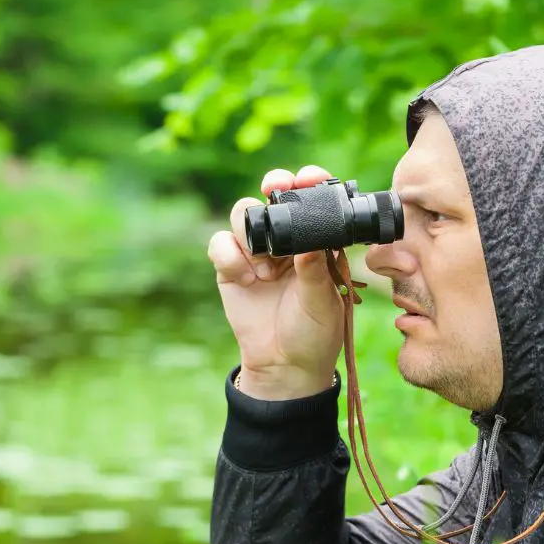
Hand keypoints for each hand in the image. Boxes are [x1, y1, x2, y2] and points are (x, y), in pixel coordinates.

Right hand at [207, 165, 342, 399]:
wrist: (285, 365)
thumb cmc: (314, 332)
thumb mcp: (323, 302)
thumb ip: (316, 270)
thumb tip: (310, 240)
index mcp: (316, 241)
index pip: (311, 201)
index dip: (309, 182)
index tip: (308, 178)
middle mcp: (285, 240)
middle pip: (271, 196)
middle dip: (274, 185)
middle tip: (276, 187)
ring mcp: (255, 253)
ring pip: (242, 215)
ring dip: (252, 236)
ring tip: (266, 272)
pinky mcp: (230, 268)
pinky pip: (219, 244)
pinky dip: (230, 257)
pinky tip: (248, 281)